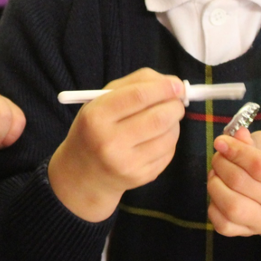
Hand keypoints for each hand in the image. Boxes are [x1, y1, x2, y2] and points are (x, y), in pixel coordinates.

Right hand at [48, 69, 184, 222]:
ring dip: (174, 123)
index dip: (163, 88)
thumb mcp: (101, 100)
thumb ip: (135, 84)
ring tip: (165, 119)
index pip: (138, 96)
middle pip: (158, 118)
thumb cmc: (96, 127)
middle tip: (177, 102)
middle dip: (175, 106)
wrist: (83, 172)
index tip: (177, 85)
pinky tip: (156, 138)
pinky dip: (170, 140)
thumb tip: (174, 84)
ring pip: (168, 136)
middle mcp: (109, 142)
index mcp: (96, 116)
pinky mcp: (140, 176)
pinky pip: (169, 152)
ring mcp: (126, 163)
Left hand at [206, 128, 260, 247]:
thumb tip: (233, 138)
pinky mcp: (249, 232)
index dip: (235, 151)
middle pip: (239, 183)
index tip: (220, 142)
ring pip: (231, 207)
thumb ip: (250, 141)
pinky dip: (213, 207)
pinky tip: (219, 194)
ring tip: (217, 175)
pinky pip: (223, 225)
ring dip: (215, 185)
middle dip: (220, 164)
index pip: (259, 165)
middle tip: (219, 157)